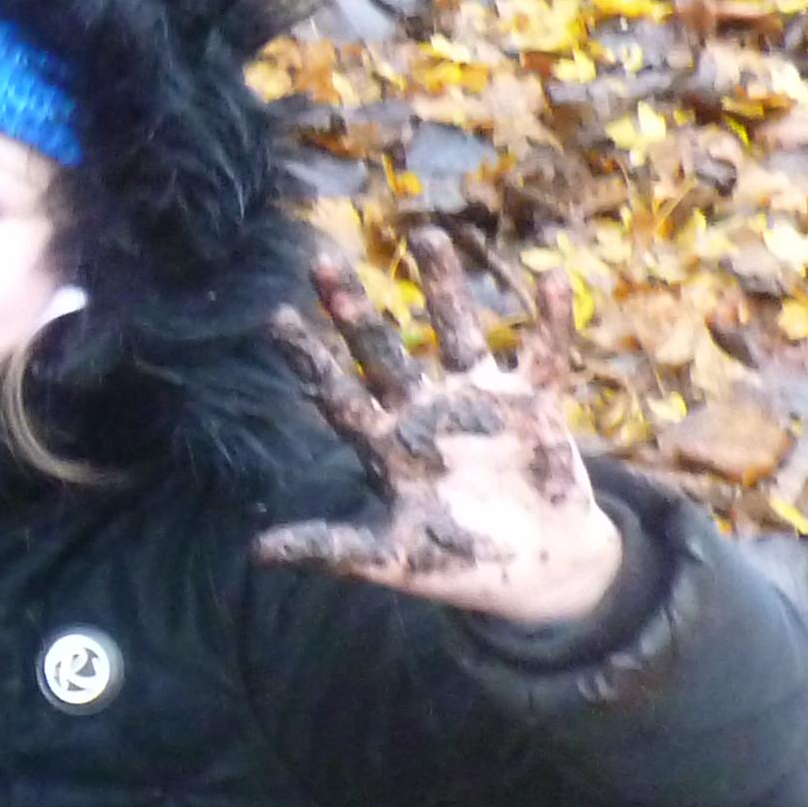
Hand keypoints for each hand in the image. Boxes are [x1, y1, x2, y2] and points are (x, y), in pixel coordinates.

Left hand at [256, 227, 628, 625]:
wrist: (538, 571)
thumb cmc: (459, 564)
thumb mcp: (391, 558)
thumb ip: (331, 547)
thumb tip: (256, 552)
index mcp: (385, 443)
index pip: (336, 391)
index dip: (308, 357)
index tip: (275, 317)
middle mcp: (424, 409)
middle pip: (383, 348)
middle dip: (355, 308)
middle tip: (322, 261)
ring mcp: (479, 398)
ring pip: (455, 330)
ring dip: (444, 287)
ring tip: (426, 235)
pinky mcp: (534, 401)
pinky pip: (543, 351)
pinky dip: (549, 318)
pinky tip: (551, 278)